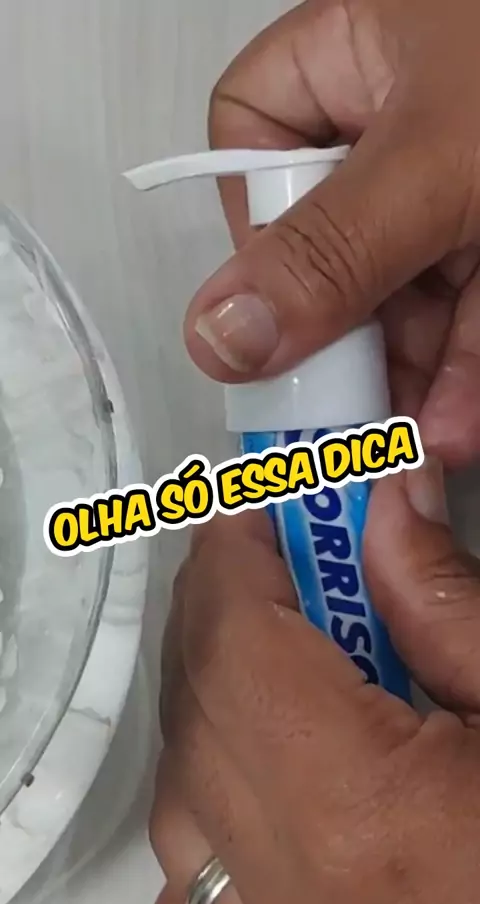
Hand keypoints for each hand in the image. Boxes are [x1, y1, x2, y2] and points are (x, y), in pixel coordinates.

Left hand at [150, 462, 479, 903]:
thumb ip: (446, 602)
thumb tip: (385, 506)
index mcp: (365, 819)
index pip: (234, 645)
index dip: (231, 556)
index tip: (255, 507)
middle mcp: (297, 897)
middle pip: (198, 705)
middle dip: (223, 607)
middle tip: (278, 556)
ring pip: (181, 789)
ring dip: (213, 694)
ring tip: (281, 649)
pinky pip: (189, 885)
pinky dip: (204, 806)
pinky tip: (246, 770)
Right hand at [184, 0, 479, 466]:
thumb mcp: (441, 161)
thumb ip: (329, 252)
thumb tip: (216, 337)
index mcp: (354, 56)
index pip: (254, 140)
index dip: (257, 233)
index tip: (278, 308)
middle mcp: (399, 114)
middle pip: (332, 242)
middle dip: (350, 339)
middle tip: (345, 418)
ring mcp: (457, 176)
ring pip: (407, 288)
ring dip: (414, 374)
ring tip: (415, 444)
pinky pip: (469, 306)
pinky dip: (468, 367)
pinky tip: (462, 422)